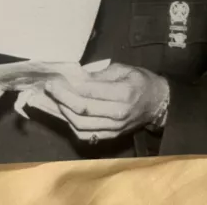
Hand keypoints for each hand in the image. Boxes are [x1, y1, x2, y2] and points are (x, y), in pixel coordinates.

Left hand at [44, 62, 168, 141]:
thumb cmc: (141, 82)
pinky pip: (85, 134)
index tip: (56, 78)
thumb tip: (76, 78)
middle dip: (61, 98)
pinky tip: (64, 113)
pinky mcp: (110, 136)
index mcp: (124, 93)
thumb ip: (100, 74)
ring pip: (80, 124)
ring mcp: (114, 128)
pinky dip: (71, 125)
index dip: (69, 86)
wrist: (158, 103)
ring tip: (52, 100)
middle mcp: (118, 113)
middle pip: (82, 109)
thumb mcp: (124, 69)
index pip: (90, 91)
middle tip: (49, 88)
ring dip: (62, 112)